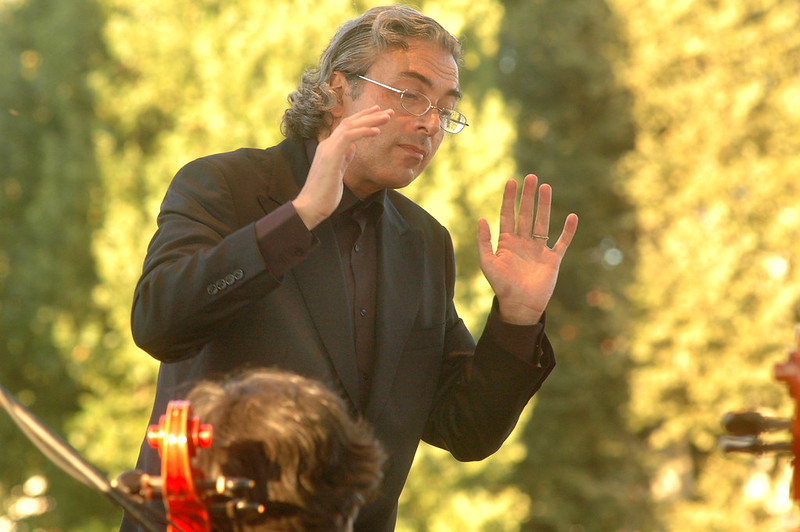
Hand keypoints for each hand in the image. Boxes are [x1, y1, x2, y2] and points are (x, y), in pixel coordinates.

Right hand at [292, 105, 392, 228]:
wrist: (310, 207)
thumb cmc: (324, 194)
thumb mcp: (338, 172)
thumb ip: (344, 158)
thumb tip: (353, 147)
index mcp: (329, 148)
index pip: (347, 127)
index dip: (363, 119)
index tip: (378, 113)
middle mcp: (327, 145)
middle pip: (349, 122)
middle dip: (370, 115)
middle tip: (388, 111)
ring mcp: (328, 149)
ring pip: (350, 126)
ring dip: (370, 120)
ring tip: (387, 117)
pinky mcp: (331, 156)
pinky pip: (348, 137)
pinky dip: (363, 132)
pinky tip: (376, 131)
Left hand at [477, 174, 577, 324]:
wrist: (519, 305)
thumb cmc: (501, 285)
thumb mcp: (488, 263)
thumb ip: (484, 241)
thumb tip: (481, 219)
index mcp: (507, 242)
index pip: (508, 215)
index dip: (509, 198)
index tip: (511, 181)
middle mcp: (523, 242)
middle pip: (526, 214)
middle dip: (528, 196)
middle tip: (531, 177)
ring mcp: (538, 250)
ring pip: (543, 223)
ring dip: (545, 206)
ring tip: (546, 187)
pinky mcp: (552, 260)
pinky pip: (562, 242)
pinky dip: (568, 231)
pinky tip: (573, 217)